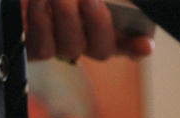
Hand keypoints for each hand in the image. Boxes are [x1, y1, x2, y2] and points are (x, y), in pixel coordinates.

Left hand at [23, 0, 154, 61]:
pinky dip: (42, 22)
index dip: (138, 48)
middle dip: (98, 23)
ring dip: (67, 16)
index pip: (129, 45)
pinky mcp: (34, 51)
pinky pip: (43, 48)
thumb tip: (96, 2)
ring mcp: (60, 49)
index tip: (145, 44)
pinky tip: (39, 1)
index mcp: (102, 27)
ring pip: (72, 47)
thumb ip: (97, 1)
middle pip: (102, 49)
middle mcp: (85, 42)